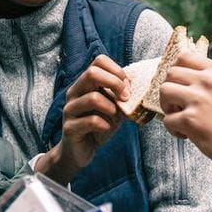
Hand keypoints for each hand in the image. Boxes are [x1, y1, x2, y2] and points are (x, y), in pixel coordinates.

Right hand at [35, 54, 128, 183]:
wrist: (81, 150)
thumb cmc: (99, 125)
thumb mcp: (114, 107)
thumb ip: (123, 97)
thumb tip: (142, 88)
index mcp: (85, 83)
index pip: (99, 61)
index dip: (117, 70)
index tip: (127, 87)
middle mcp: (75, 92)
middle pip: (92, 73)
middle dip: (115, 84)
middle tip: (126, 98)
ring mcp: (70, 109)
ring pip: (93, 97)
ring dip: (111, 107)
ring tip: (115, 116)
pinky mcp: (70, 128)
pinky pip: (91, 121)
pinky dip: (105, 124)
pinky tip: (106, 128)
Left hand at [160, 53, 211, 169]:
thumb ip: (211, 82)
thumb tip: (185, 80)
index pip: (184, 57)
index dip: (176, 70)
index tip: (178, 84)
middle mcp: (207, 81)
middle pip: (171, 73)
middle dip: (170, 90)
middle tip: (178, 105)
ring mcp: (198, 99)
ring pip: (164, 91)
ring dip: (167, 106)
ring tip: (180, 118)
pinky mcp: (190, 120)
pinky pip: (167, 120)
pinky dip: (173, 129)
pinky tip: (187, 135)